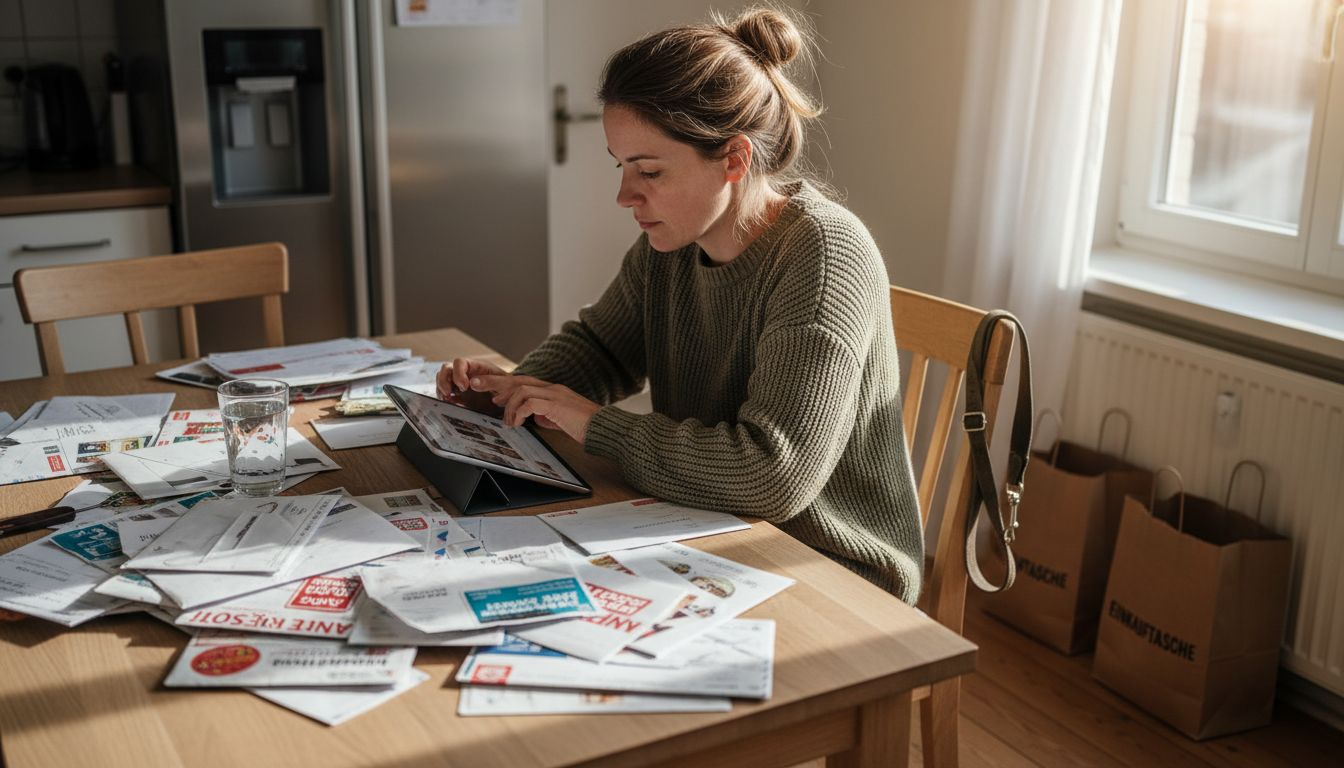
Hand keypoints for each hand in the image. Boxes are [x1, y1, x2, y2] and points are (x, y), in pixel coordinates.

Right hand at [437, 358, 505, 416]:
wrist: (510, 398)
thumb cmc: (508, 387)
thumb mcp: (504, 383)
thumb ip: (490, 382)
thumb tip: (472, 383)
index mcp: (476, 366)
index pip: (460, 362)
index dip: (458, 373)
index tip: (464, 386)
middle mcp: (465, 372)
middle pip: (446, 369)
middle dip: (444, 380)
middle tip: (448, 393)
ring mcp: (459, 383)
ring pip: (442, 379)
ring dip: (441, 388)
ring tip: (446, 399)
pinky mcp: (457, 394)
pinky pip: (445, 392)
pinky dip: (443, 397)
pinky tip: (448, 404)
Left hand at [471, 374, 600, 443]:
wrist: (605, 428)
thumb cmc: (586, 426)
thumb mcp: (560, 419)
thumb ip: (546, 414)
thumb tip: (533, 417)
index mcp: (552, 390)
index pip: (523, 382)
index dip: (505, 385)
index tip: (490, 392)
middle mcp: (552, 388)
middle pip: (517, 379)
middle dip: (494, 382)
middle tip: (475, 385)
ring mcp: (555, 394)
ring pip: (521, 390)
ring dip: (509, 405)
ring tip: (507, 421)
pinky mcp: (557, 404)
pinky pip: (530, 402)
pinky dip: (519, 412)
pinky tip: (518, 423)